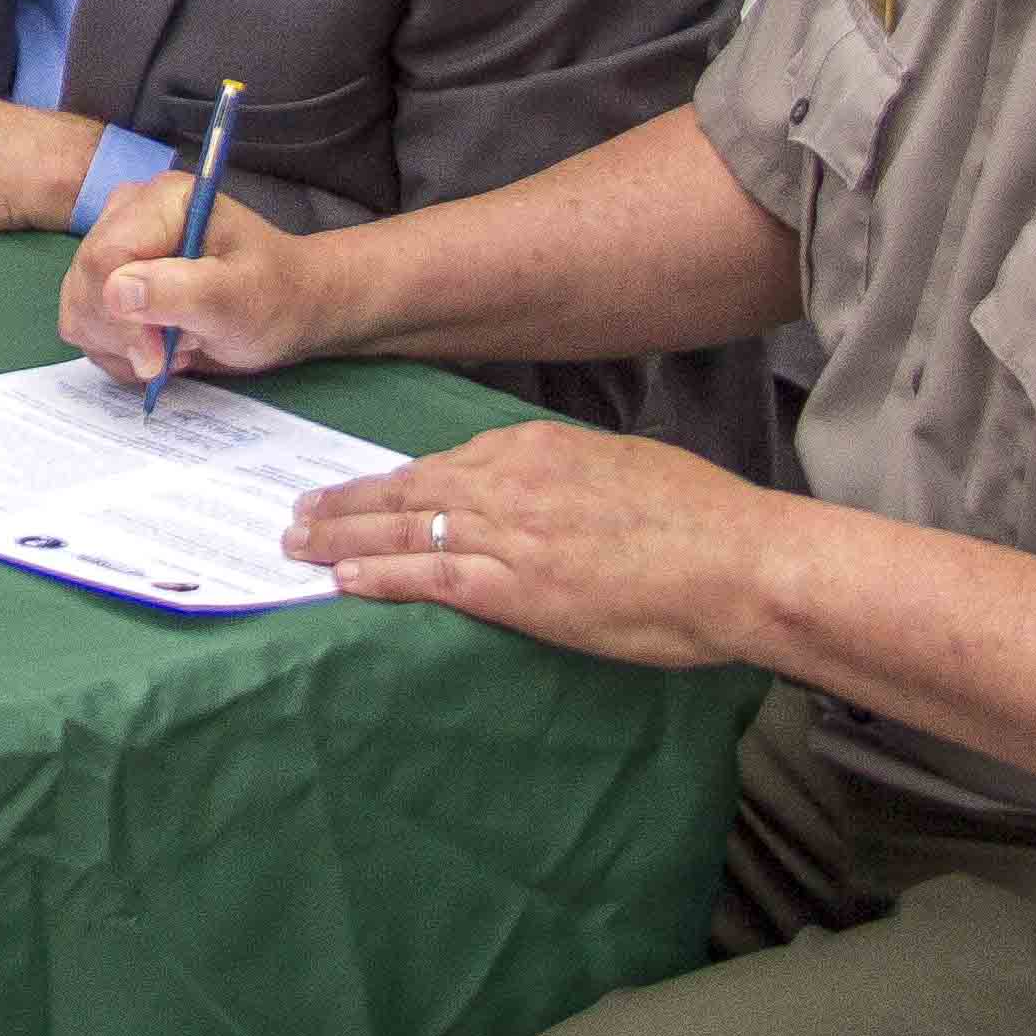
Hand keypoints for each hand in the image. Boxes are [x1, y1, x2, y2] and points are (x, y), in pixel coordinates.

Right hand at [61, 174, 326, 384]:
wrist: (285, 310)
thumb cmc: (274, 295)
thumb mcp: (240, 297)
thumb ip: (181, 290)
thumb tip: (116, 291)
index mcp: (161, 201)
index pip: (105, 256)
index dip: (119, 313)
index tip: (155, 356)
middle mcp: (127, 217)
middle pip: (85, 285)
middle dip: (127, 335)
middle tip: (179, 350)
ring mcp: (112, 250)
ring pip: (79, 311)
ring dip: (124, 348)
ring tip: (177, 345)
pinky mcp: (106, 284)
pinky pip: (85, 328)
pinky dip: (120, 354)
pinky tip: (161, 349)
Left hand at [283, 421, 777, 666]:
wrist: (738, 559)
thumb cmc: (703, 519)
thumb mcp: (625, 468)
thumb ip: (572, 476)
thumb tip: (550, 492)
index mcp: (537, 448)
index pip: (444, 463)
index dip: (392, 480)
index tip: (358, 489)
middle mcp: (510, 480)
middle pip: (408, 489)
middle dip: (347, 502)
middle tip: (297, 511)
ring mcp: (510, 532)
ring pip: (405, 528)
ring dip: (343, 536)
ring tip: (296, 544)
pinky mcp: (518, 587)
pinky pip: (429, 577)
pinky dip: (378, 576)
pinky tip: (341, 580)